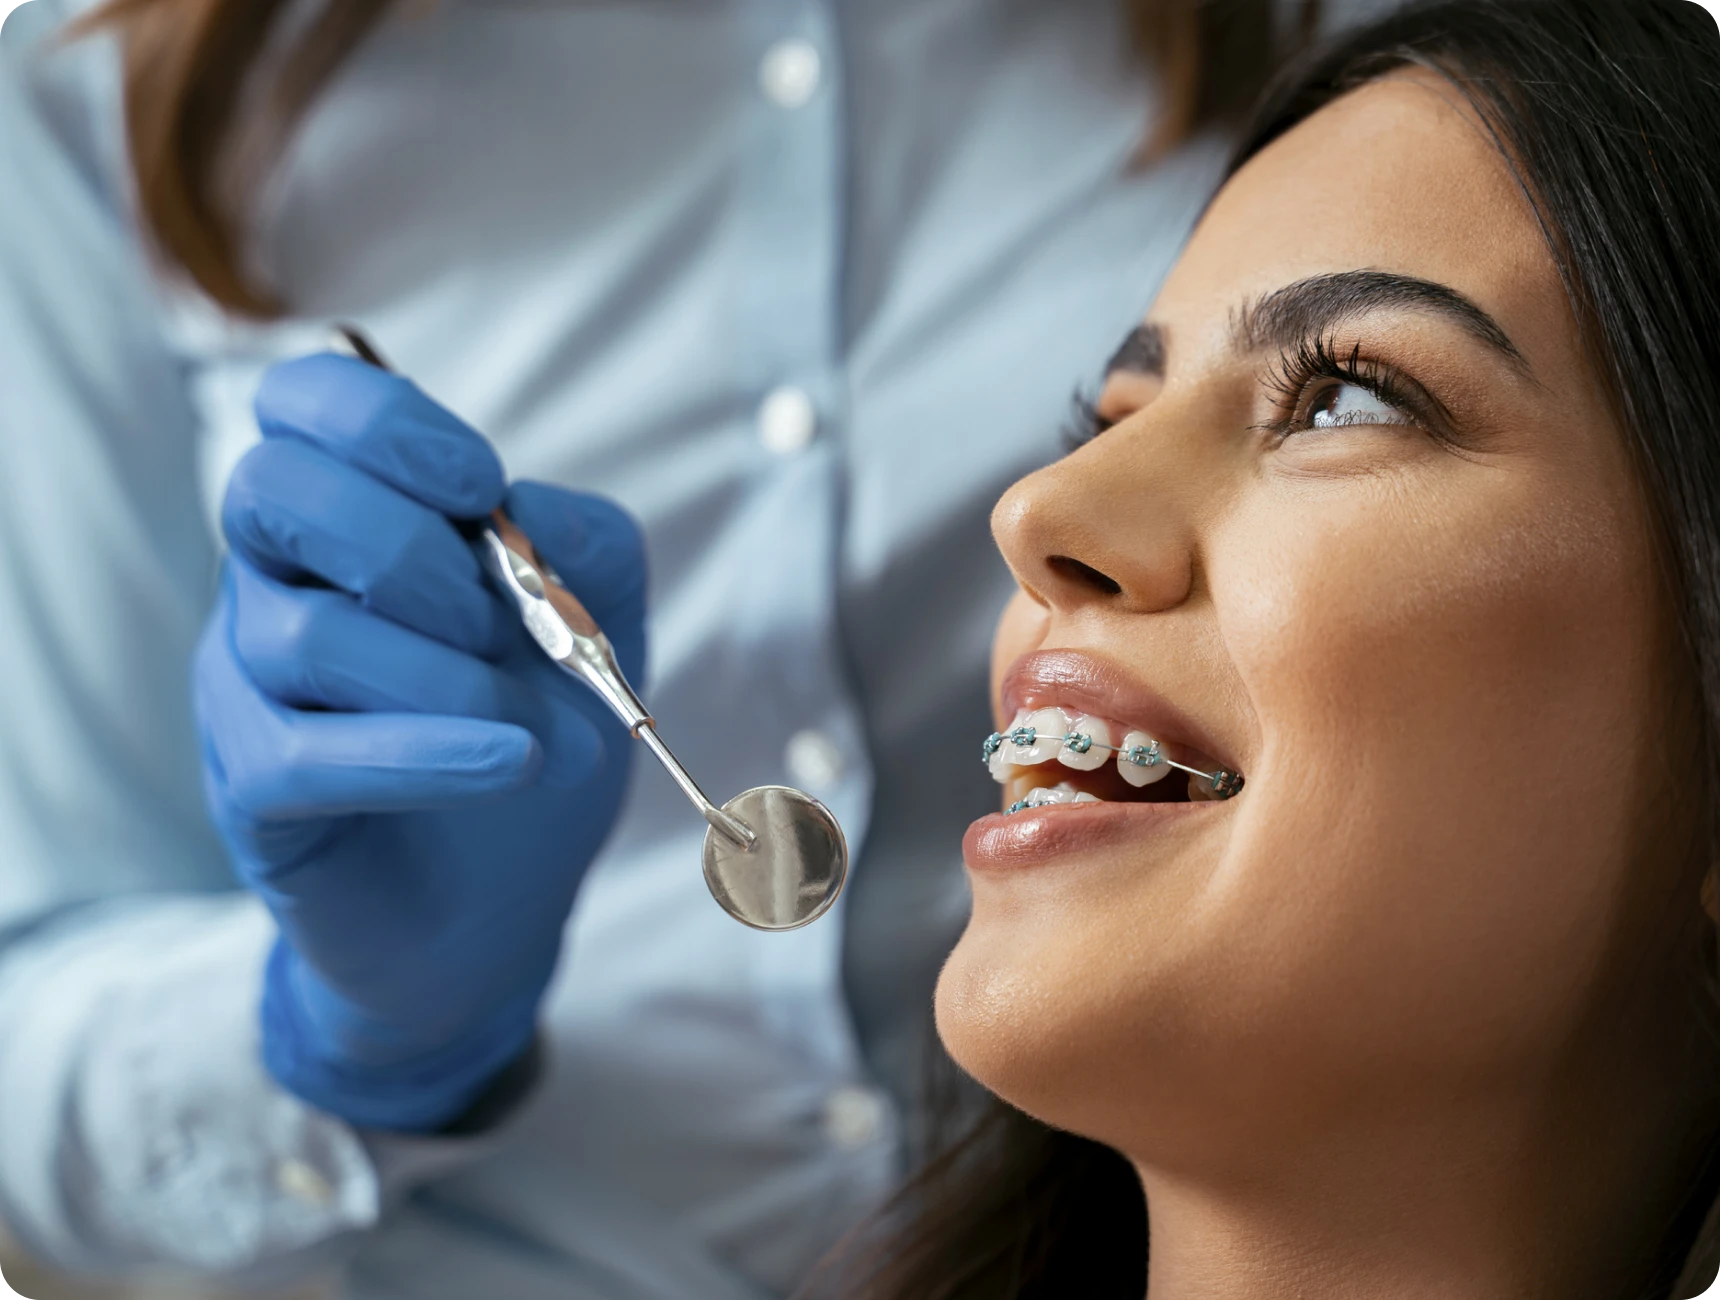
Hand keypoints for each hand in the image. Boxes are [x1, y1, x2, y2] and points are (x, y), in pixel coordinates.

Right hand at [193, 354, 645, 1130]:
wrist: (499, 899)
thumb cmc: (532, 730)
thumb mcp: (597, 625)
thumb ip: (584, 548)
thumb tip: (527, 511)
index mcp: (349, 512)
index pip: (303, 402)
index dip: (383, 419)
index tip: (480, 484)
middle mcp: (275, 579)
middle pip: (275, 491)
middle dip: (407, 544)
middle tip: (496, 617)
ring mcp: (248, 684)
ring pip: (305, 633)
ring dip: (448, 673)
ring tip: (535, 727)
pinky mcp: (253, 788)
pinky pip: (314, 751)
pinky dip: (430, 752)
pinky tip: (514, 761)